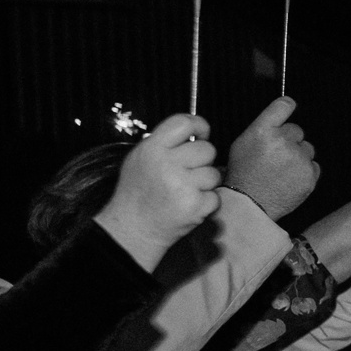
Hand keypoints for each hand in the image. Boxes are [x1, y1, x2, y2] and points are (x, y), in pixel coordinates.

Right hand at [91, 114, 221, 269]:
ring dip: (205, 182)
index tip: (202, 133)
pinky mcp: (195, 205)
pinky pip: (215, 196)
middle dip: (202, 160)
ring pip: (214, 173)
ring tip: (186, 190)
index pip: (183, 123)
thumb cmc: (139, 191)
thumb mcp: (140, 158)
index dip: (199, 125)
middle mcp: (167, 164)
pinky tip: (188, 204)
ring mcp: (182, 185)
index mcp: (152, 148)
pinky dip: (206, 201)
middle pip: (207, 149)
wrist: (135, 227)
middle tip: (188, 171)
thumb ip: (165, 143)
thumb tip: (196, 131)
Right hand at [224, 96, 319, 217]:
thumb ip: (263, 128)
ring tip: (281, 169)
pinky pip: (313, 165)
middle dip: (289, 139)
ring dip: (298, 155)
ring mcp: (299, 159)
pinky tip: (289, 178)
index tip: (290, 105)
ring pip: (307, 148)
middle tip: (276, 155)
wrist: (251, 203)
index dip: (288, 105)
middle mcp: (283, 142)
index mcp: (263, 131)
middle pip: (297, 130)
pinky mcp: (310, 175)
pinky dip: (304, 171)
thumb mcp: (242, 144)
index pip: (282, 106)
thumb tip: (282, 113)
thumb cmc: (243, 174)